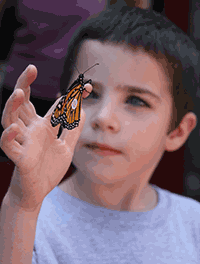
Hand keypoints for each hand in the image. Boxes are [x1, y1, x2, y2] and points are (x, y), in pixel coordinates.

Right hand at [0, 65, 91, 209]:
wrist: (37, 192)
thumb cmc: (48, 168)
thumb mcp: (66, 148)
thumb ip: (73, 130)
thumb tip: (82, 111)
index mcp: (43, 127)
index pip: (54, 106)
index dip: (70, 96)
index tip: (87, 87)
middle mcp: (31, 131)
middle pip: (23, 104)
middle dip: (25, 85)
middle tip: (32, 68)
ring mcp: (23, 143)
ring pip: (10, 120)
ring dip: (13, 106)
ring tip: (21, 92)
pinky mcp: (20, 159)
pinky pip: (9, 147)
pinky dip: (8, 138)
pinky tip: (13, 130)